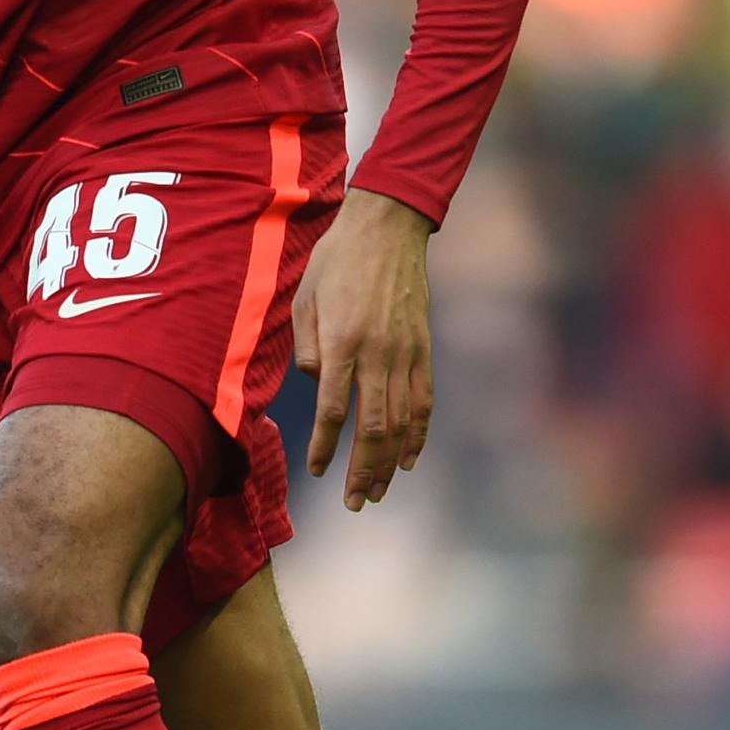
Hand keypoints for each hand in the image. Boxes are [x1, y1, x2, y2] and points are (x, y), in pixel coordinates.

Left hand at [287, 187, 435, 510]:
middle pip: (373, 427)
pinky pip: (424, 399)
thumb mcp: (305, 298)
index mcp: (343, 341)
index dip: (326, 446)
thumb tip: (316, 385)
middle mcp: (378, 352)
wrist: (387, 227)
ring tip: (376, 493)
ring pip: (402, 421)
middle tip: (353, 503)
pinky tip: (409, 459)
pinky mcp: (424, 348)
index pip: (333, 409)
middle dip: (362, 470)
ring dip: (389, 462)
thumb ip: (308, 347)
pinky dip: (419, 434)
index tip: (318, 471)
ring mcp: (406, 352)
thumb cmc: (337, 261)